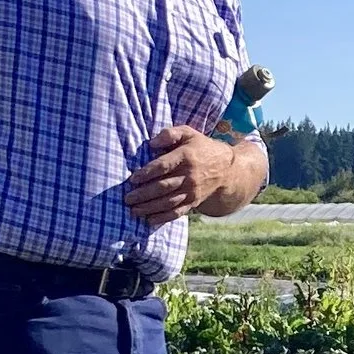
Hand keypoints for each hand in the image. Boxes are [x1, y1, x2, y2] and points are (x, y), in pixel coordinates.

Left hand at [125, 125, 240, 224]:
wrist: (226, 169)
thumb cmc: (201, 148)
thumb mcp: (188, 133)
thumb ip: (170, 134)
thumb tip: (152, 143)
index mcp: (186, 156)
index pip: (163, 166)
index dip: (147, 173)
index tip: (132, 179)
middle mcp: (189, 176)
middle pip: (163, 187)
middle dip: (143, 194)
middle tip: (127, 198)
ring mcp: (192, 191)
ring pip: (168, 201)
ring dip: (149, 208)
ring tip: (133, 210)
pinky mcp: (194, 202)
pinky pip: (177, 212)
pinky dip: (163, 217)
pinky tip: (149, 220)